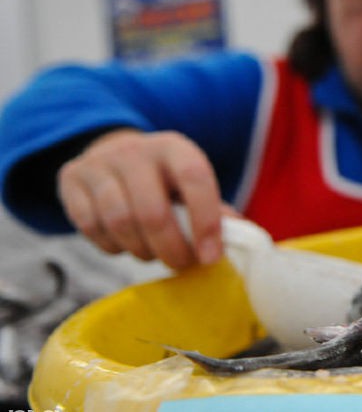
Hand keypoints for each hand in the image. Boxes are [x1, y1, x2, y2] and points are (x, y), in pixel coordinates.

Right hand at [56, 129, 224, 268]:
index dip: (206, 221)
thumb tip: (238, 240)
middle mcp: (135, 150)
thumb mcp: (191, 185)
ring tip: (153, 254)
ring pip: (120, 222)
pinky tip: (125, 244)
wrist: (112, 152)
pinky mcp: (71, 180)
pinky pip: (90, 227)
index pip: (195, 178)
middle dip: (171, 249)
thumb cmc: (163, 179)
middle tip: (182, 265)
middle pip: (152, 212)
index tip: (211, 257)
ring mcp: (99, 163)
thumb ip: (215, 210)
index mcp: (174, 147)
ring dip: (141, 250)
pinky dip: (112, 247)